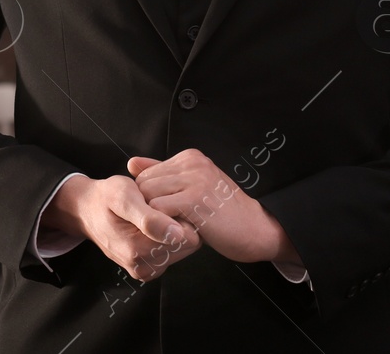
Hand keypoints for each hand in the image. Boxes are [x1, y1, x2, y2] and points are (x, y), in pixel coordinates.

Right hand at [41, 173, 201, 280]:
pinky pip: (173, 252)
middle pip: (187, 245)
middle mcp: (143, 267)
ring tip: (154, 214)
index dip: (180, 215)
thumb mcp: (125, 197)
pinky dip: (167, 236)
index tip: (165, 203)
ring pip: (182, 249)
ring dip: (173, 230)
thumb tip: (176, 234)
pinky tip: (153, 224)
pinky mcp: (148, 268)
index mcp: (138, 251)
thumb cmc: (106, 198)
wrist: (88, 210)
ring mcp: (146, 270)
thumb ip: (149, 218)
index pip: (187, 238)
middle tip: (156, 207)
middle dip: (177, 223)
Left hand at [128, 150, 301, 268]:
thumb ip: (163, 174)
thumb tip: (132, 163)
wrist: (257, 228)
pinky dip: (162, 225)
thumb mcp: (193, 187)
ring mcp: (194, 179)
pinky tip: (178, 231)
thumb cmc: (225, 213)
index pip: (147, 173)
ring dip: (154, 218)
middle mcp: (192, 163)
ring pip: (148, 197)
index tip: (165, 213)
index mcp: (190, 157)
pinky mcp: (195, 199)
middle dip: (148, 207)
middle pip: (144, 184)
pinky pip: (158, 211)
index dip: (149, 198)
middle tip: (166, 223)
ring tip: (173, 227)